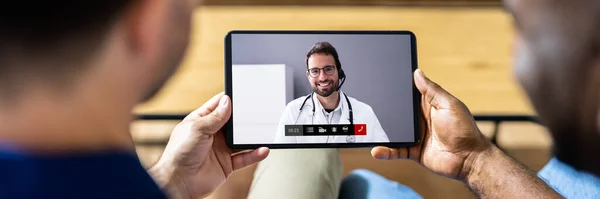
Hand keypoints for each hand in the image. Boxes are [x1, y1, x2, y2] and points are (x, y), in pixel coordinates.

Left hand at [149, 92, 269, 198]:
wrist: (179, 181)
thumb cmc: (179, 153)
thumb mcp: (197, 128)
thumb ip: (214, 117)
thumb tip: (227, 102)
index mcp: (201, 121)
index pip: (218, 106)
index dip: (229, 100)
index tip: (242, 94)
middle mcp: (212, 134)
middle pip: (233, 123)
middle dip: (244, 118)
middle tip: (256, 112)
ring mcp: (220, 149)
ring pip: (241, 140)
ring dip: (252, 137)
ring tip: (262, 132)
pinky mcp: (227, 164)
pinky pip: (244, 157)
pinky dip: (254, 154)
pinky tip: (262, 149)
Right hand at [371, 69, 492, 180]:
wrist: (468, 159)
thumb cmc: (464, 130)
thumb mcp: (448, 104)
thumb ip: (432, 90)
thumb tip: (417, 72)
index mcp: (427, 105)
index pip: (408, 94)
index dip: (396, 88)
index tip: (382, 80)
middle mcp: (419, 120)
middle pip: (397, 113)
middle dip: (384, 110)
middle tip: (368, 105)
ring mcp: (414, 136)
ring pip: (392, 132)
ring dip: (381, 131)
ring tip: (367, 129)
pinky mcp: (412, 151)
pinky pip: (395, 151)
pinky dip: (385, 151)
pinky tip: (376, 150)